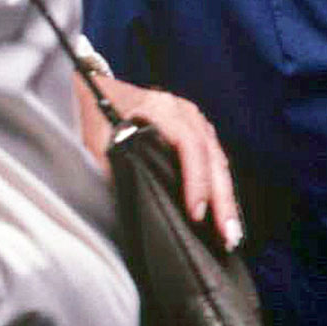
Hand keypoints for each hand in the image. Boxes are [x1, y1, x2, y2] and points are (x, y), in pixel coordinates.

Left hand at [78, 74, 241, 250]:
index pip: (190, 146)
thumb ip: (116, 166)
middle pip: (213, 158)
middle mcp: (185, 112)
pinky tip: (223, 214)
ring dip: (226, 200)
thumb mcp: (96, 140)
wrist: (95, 91)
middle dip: (223, 201)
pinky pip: (214, 164)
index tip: (196, 214)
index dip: (196, 182)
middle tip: (229, 235)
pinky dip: (219, 190)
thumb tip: (136, 202)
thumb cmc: (95, 114)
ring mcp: (195, 122)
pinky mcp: (197, 134)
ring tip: (231, 233)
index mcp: (161, 108)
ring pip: (219, 163)